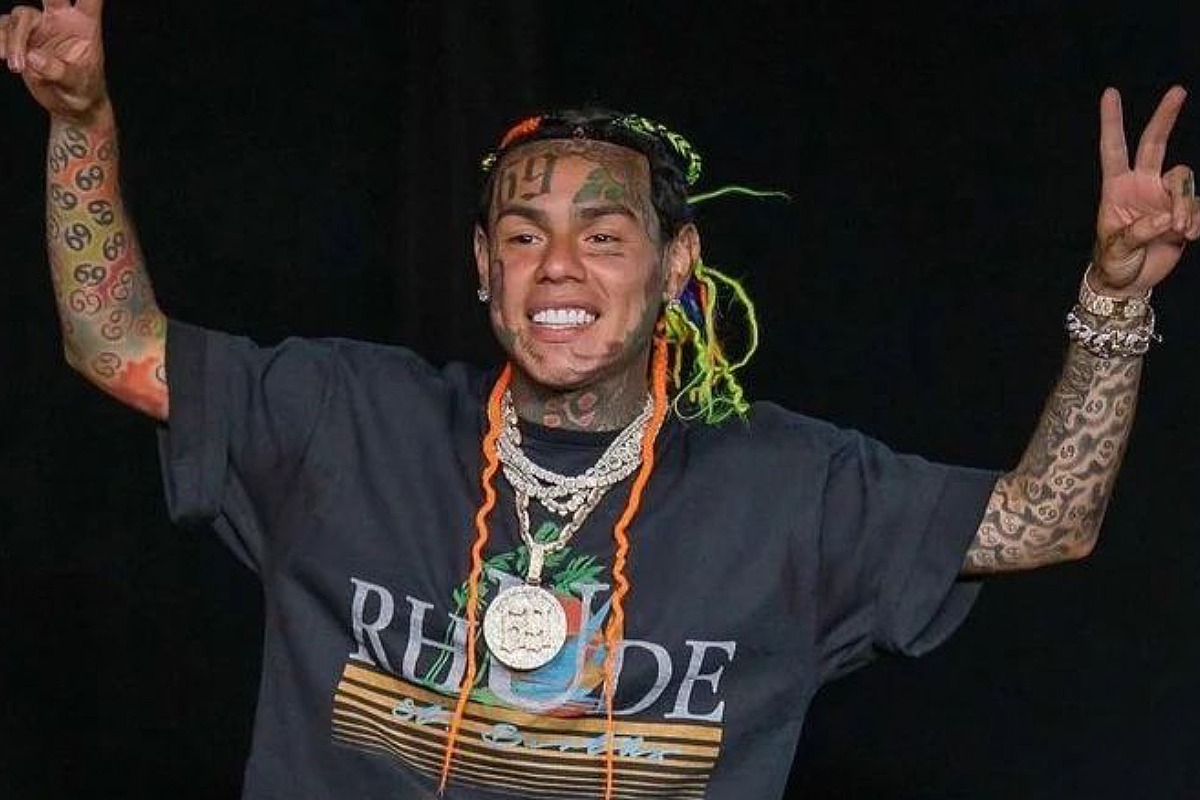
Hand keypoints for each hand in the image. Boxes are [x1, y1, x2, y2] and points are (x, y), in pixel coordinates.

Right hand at [0, 0, 106, 122]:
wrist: (70, 104)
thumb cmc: (82, 90)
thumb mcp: (75, 84)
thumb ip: (56, 71)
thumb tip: (33, 58)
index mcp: (84, 24)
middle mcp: (61, 18)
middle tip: (33, 14)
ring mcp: (40, 25)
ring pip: (19, 17)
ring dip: (15, 42)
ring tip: (18, 68)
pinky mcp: (22, 37)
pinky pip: (4, 29)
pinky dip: (1, 42)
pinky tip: (3, 57)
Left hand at [1092, 86, 1198, 295]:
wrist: (1129, 283)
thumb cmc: (1114, 263)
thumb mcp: (1118, 249)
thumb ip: (1140, 231)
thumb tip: (1167, 217)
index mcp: (1116, 188)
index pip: (1114, 149)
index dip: (1112, 122)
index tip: (1110, 93)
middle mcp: (1141, 185)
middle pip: (1154, 143)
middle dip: (1164, 117)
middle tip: (1177, 90)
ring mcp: (1163, 196)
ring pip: (1183, 179)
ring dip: (1185, 204)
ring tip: (1180, 231)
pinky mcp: (1182, 212)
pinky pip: (1196, 205)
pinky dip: (1196, 220)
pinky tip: (1190, 236)